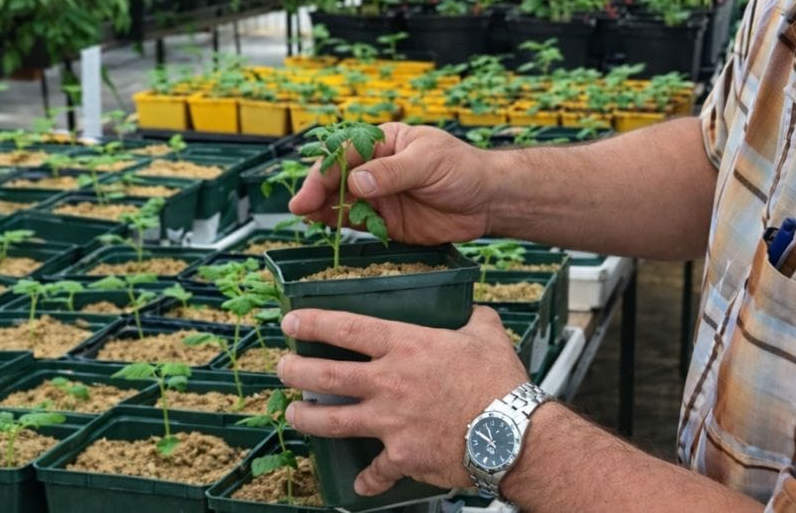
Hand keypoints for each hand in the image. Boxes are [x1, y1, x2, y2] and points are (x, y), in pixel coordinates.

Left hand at [276, 306, 529, 495]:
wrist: (513, 432)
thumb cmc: (500, 381)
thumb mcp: (486, 333)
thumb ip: (471, 318)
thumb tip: (469, 310)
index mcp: (406, 346)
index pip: (346, 329)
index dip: (312, 323)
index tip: (290, 321)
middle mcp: (389, 382)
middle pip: (325, 376)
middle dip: (295, 372)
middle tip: (283, 369)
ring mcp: (391, 422)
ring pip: (332, 422)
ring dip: (306, 419)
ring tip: (293, 414)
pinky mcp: (402, 456)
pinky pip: (376, 472)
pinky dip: (368, 480)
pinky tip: (360, 485)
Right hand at [289, 122, 495, 243]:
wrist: (488, 201)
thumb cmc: (463, 169)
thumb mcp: (428, 162)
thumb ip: (393, 172)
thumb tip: (357, 182)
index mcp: (384, 142)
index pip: (347, 153)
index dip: (326, 171)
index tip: (313, 190)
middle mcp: (376, 168)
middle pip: (338, 177)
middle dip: (317, 190)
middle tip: (299, 207)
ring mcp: (380, 195)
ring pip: (343, 200)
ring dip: (323, 208)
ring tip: (305, 218)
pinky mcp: (387, 221)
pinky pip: (358, 223)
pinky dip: (340, 226)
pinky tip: (325, 229)